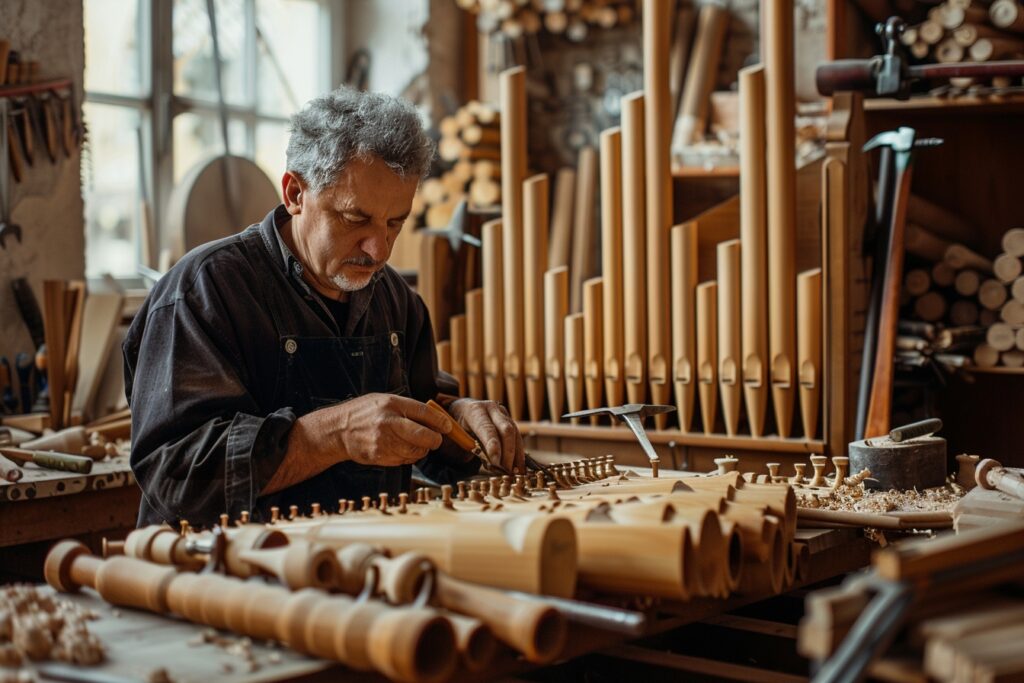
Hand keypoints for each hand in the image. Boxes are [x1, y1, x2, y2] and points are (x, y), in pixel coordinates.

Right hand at [299, 393, 451, 467]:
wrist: (337, 430)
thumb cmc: (363, 413)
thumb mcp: (384, 400)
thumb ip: (407, 408)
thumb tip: (433, 418)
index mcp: (392, 404)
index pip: (425, 413)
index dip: (441, 421)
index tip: (448, 426)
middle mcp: (389, 423)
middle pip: (425, 436)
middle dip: (435, 440)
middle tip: (435, 439)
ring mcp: (385, 442)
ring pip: (417, 451)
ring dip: (422, 450)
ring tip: (415, 443)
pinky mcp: (381, 457)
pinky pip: (405, 460)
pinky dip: (409, 457)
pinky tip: (402, 449)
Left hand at [448, 398, 524, 472]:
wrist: (460, 411)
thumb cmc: (456, 427)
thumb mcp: (457, 436)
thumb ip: (472, 448)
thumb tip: (492, 465)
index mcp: (475, 411)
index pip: (487, 429)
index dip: (493, 446)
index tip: (496, 463)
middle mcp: (491, 409)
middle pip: (506, 430)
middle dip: (508, 453)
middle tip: (506, 471)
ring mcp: (502, 414)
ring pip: (515, 434)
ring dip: (516, 455)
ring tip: (514, 473)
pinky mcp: (509, 420)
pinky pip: (517, 438)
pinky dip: (519, 454)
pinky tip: (519, 468)